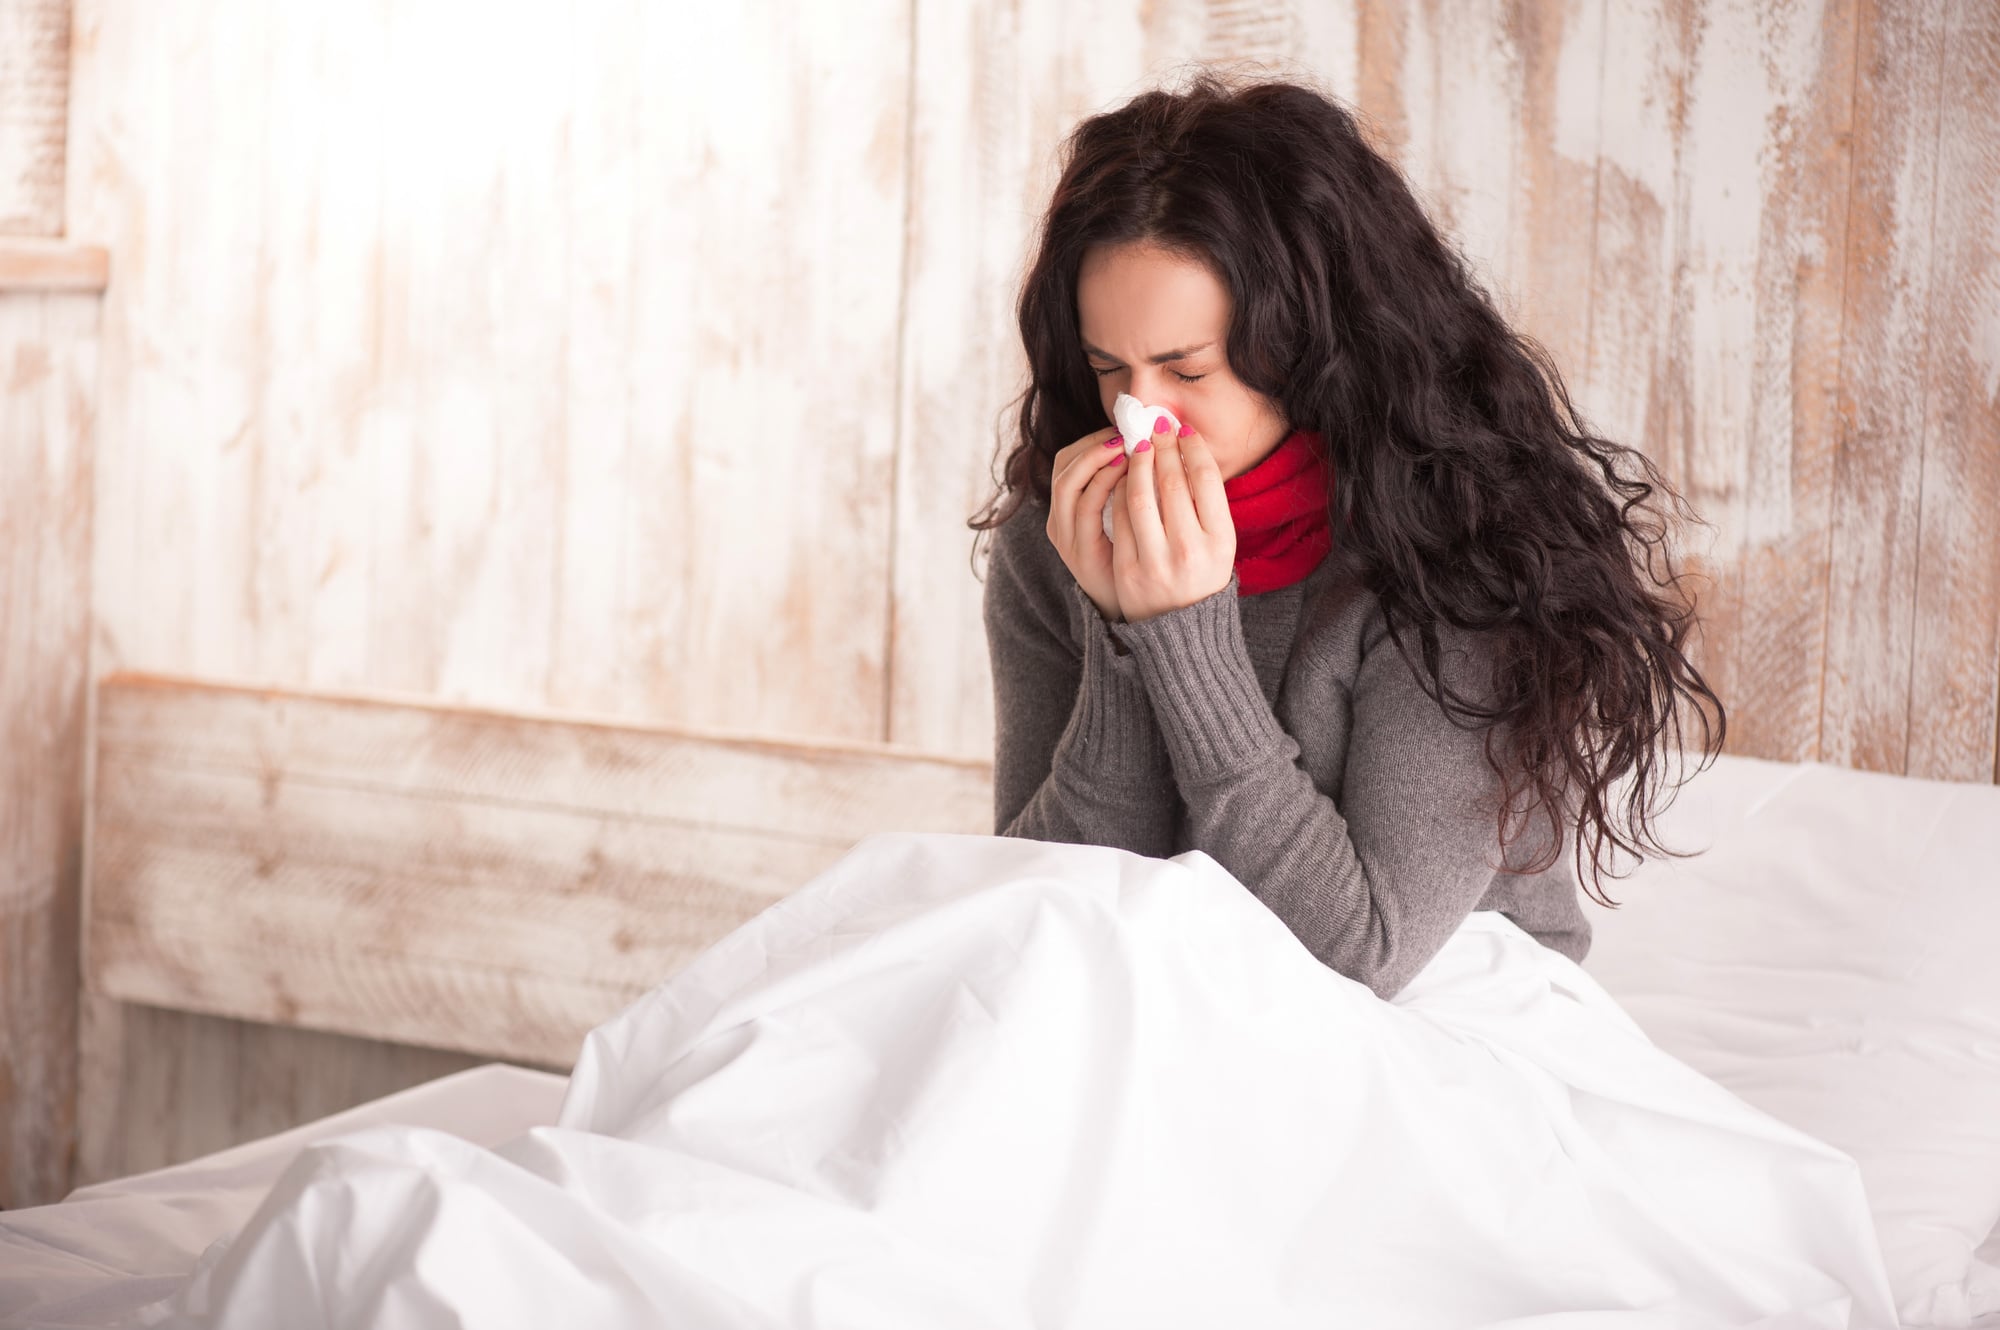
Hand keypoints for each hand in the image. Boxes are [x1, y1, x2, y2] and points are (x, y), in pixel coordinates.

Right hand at [1046, 425, 1130, 621]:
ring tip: (1128, 448)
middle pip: (1063, 465)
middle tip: (1126, 434)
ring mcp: (1066, 538)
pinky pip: (1086, 509)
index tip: (1124, 429)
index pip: (1067, 459)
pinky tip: (1128, 474)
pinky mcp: (1080, 553)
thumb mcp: (1130, 523)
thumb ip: (1129, 490)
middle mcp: (1059, 521)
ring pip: (1068, 484)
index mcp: (1067, 510)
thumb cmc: (1141, 564)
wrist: (1142, 616)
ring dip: (1097, 460)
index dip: (1093, 439)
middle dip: (1095, 444)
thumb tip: (1150, 446)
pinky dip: (1104, 485)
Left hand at [1107, 415, 1235, 622]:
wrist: (1181, 630)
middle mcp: (1191, 551)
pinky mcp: (1128, 570)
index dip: (1192, 447)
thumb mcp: (1220, 543)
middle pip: (1172, 481)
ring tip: (1138, 446)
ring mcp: (1157, 562)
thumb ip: (1209, 503)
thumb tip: (1186, 447)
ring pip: (1139, 495)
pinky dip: (1118, 488)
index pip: (1206, 478)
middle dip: (1162, 446)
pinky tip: (1122, 475)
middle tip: (1157, 427)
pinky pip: (1118, 517)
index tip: (1182, 429)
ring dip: (1136, 463)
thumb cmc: (1202, 574)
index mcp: (1221, 541)